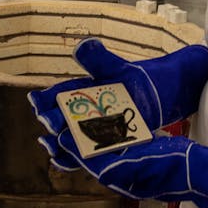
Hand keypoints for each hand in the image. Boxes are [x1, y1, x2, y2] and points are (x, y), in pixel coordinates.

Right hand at [28, 39, 207, 145]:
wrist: (170, 93)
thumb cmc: (145, 77)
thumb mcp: (122, 68)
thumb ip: (101, 60)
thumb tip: (82, 45)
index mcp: (88, 88)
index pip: (62, 93)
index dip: (48, 98)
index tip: (37, 102)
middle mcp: (90, 108)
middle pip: (66, 116)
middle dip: (54, 120)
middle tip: (47, 124)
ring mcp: (100, 125)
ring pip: (75, 134)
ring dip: (63, 141)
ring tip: (51, 147)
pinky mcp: (112, 140)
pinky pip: (93, 148)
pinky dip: (81, 154)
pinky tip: (68, 161)